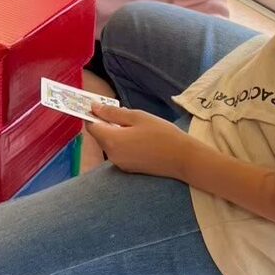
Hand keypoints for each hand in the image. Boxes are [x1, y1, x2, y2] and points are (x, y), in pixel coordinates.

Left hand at [85, 105, 202, 180]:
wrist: (183, 158)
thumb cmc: (162, 134)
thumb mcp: (137, 117)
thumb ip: (113, 112)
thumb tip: (94, 108)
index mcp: (111, 140)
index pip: (91, 126)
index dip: (93, 115)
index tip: (101, 106)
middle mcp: (111, 155)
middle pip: (100, 135)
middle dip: (106, 123)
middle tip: (125, 114)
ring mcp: (119, 163)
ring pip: (110, 143)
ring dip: (115, 132)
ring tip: (136, 126)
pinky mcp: (128, 168)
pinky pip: (118, 151)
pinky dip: (123, 142)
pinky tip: (139, 138)